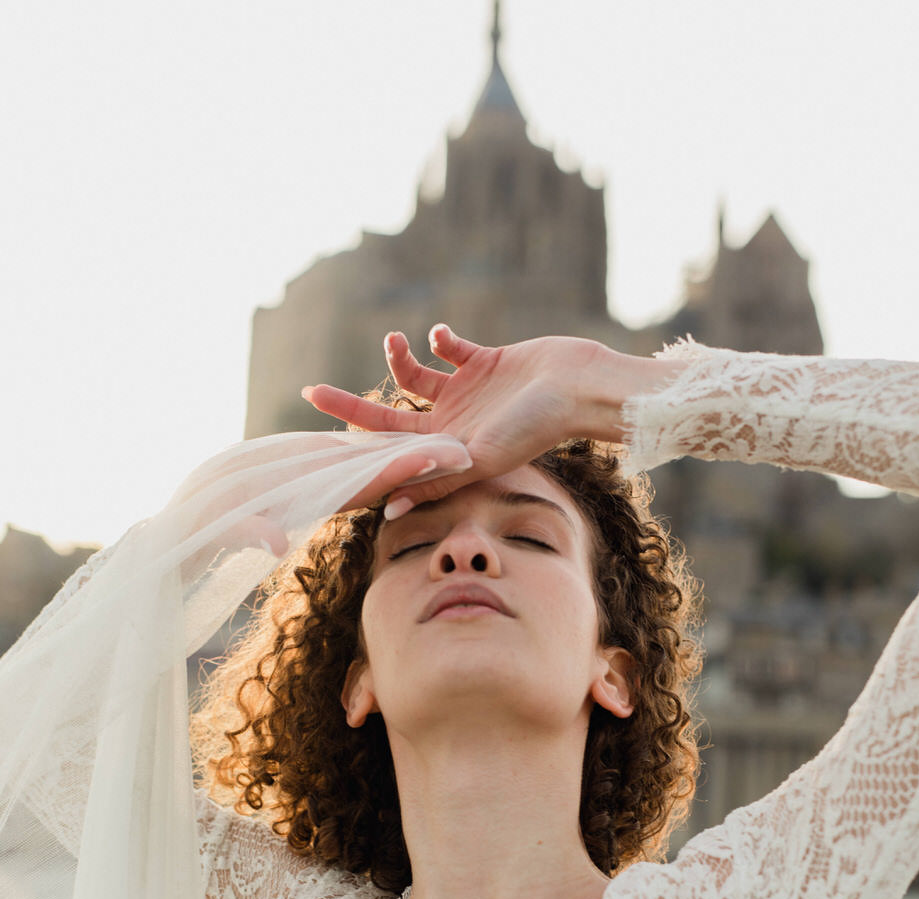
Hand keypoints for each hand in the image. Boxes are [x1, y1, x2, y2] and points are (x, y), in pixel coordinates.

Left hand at [302, 326, 618, 514]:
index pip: (388, 447)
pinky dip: (441, 340)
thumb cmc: (534, 427)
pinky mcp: (486, 362)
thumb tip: (390, 509)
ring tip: (394, 342)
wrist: (577, 389)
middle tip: (310, 392)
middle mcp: (453, 424)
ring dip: (399, 359)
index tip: (318, 435)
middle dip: (350, 406)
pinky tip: (439, 337)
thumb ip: (436, 479)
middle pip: (389, 416)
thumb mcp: (481, 458)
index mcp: (448, 449)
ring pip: (416, 376)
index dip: (352, 440)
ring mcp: (468, 393)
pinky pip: (451, 348)